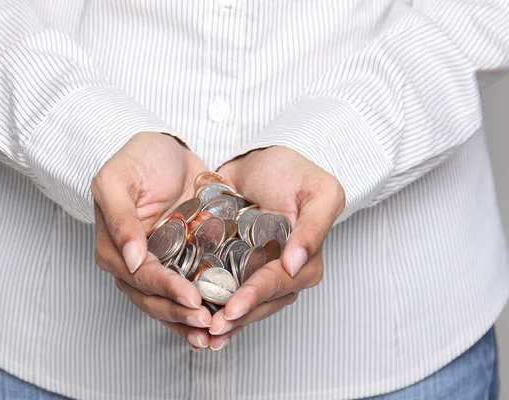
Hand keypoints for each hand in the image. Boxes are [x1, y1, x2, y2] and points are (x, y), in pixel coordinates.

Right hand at [92, 131, 212, 348]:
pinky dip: (198, 310)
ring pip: (168, 304)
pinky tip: (216, 327)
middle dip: (179, 314)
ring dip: (188, 323)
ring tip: (214, 335)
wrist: (167, 149)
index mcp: (114, 247)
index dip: (166, 291)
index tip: (192, 299)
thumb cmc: (139, 158)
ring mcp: (158, 265)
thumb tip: (130, 260)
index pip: (140, 277)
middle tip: (208, 322)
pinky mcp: (180, 261)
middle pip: (153, 299)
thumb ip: (120, 218)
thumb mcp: (118, 179)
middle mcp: (133, 263)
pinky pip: (187, 291)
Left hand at [207, 145, 344, 349]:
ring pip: (243, 304)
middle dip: (236, 317)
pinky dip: (211, 305)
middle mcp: (282, 272)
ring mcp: (257, 271)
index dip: (254, 298)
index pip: (278, 284)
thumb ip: (314, 227)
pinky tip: (195, 321)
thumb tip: (295, 265)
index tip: (231, 309)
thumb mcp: (320, 191)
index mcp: (305, 260)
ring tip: (200, 334)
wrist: (261, 157)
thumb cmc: (294, 171)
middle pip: (259, 303)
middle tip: (210, 328)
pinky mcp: (234, 265)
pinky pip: (225, 290)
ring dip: (224, 321)